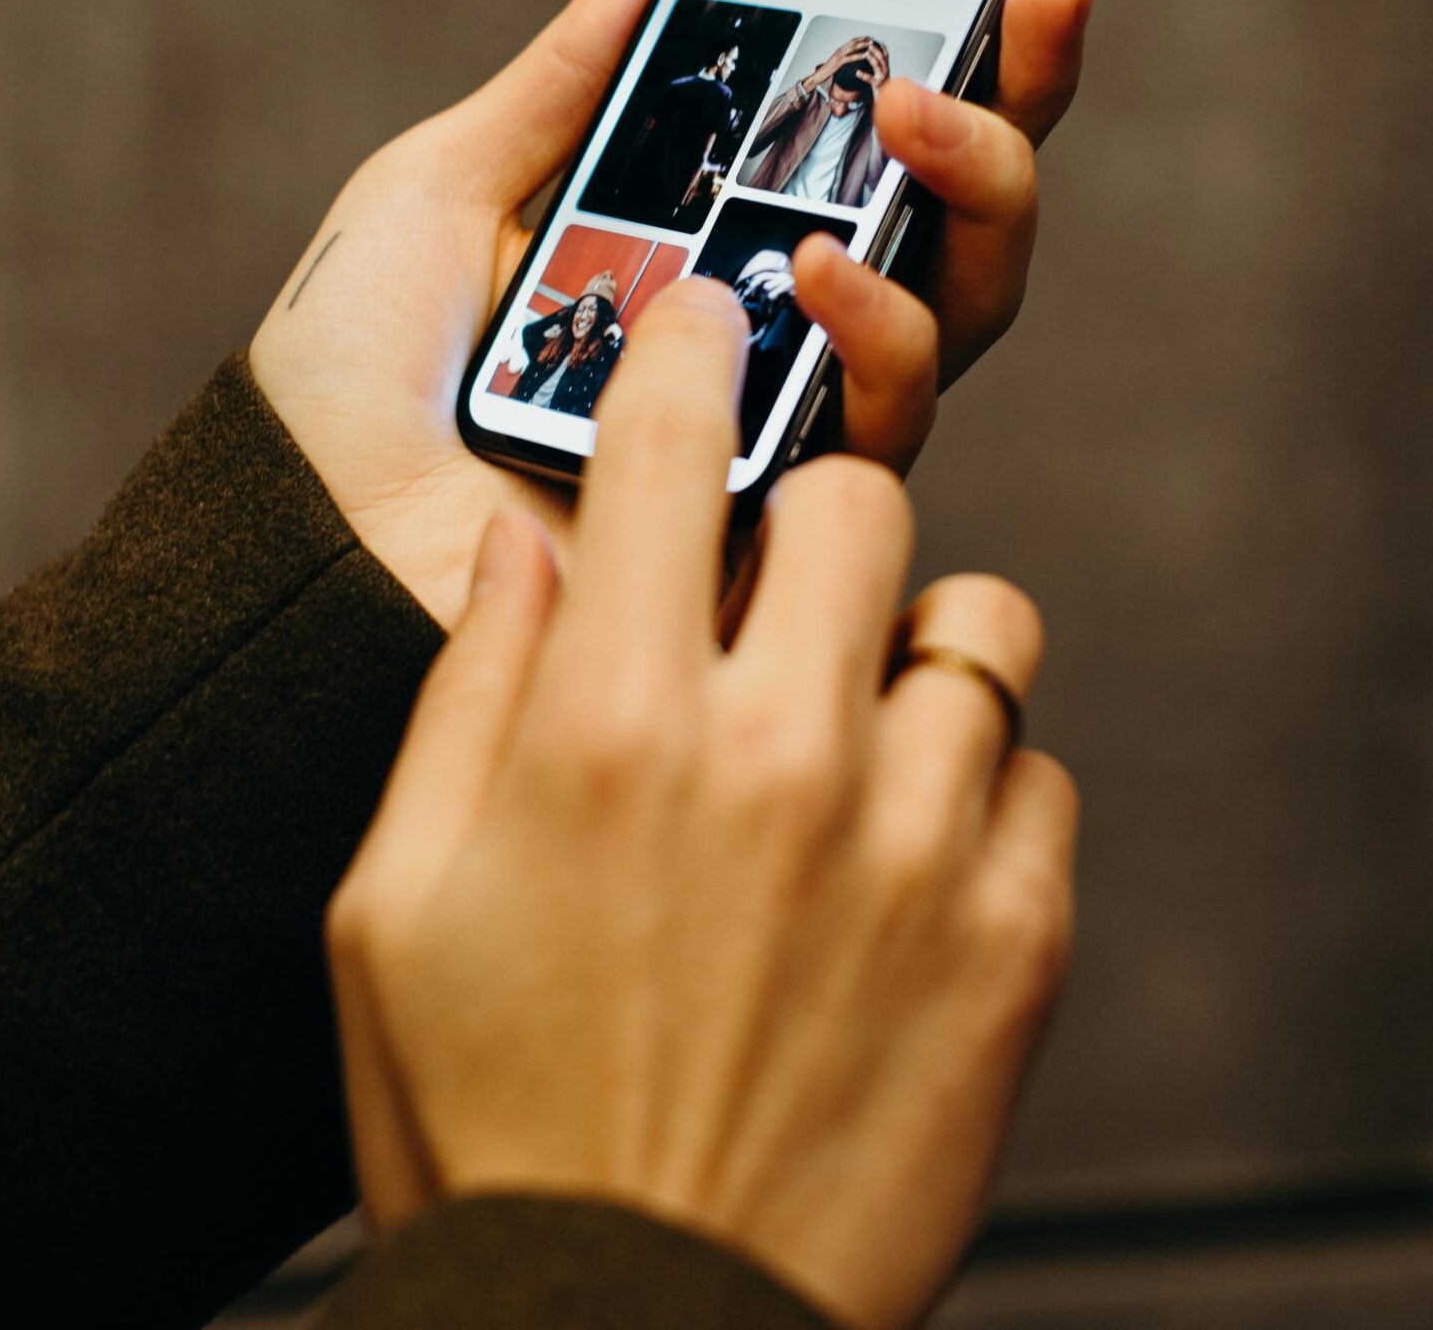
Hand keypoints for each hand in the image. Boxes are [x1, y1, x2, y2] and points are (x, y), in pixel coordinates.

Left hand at [249, 0, 1094, 624]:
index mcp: (710, 248)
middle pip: (961, 227)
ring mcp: (786, 432)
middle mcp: (774, 339)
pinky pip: (884, 431)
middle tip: (1035, 0)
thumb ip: (572, 78)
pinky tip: (820, 270)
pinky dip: (878, 335)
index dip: (976, 54)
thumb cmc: (353, 373)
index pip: (877, 150)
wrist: (294, 534)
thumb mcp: (450, 183)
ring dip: (966, 202)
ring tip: (911, 120)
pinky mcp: (775, 525)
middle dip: (1017, 108)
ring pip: (960, 317)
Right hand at [327, 281, 1075, 1329]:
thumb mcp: (393, 901)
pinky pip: (1038, 773)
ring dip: (907, 654)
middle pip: (862, 496)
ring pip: (978, 622)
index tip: (702, 311)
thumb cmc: (481, 1120)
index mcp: (615, 727)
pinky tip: (900, 865)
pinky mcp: (1016, 943)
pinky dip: (978, 791)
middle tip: (772, 590)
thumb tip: (531, 530)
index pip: (666, 443)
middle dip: (811, 518)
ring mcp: (919, 847)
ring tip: (844, 739)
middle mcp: (782, 755)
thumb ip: (470, 687)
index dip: (683, 345)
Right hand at [807, 33, 879, 89]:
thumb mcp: (837, 63)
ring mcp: (838, 56)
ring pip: (852, 48)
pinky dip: (858, 56)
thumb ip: (843, 59)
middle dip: (863, 40)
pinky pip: (850, 58)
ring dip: (862, 45)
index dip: (861, 39)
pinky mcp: (838, 62)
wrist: (819, 75)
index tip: (869, 38)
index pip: (852, 41)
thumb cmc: (828, 70)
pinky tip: (864, 56)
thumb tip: (850, 58)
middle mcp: (839, 51)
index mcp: (840, 50)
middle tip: (872, 39)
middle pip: (853, 42)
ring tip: (871, 45)